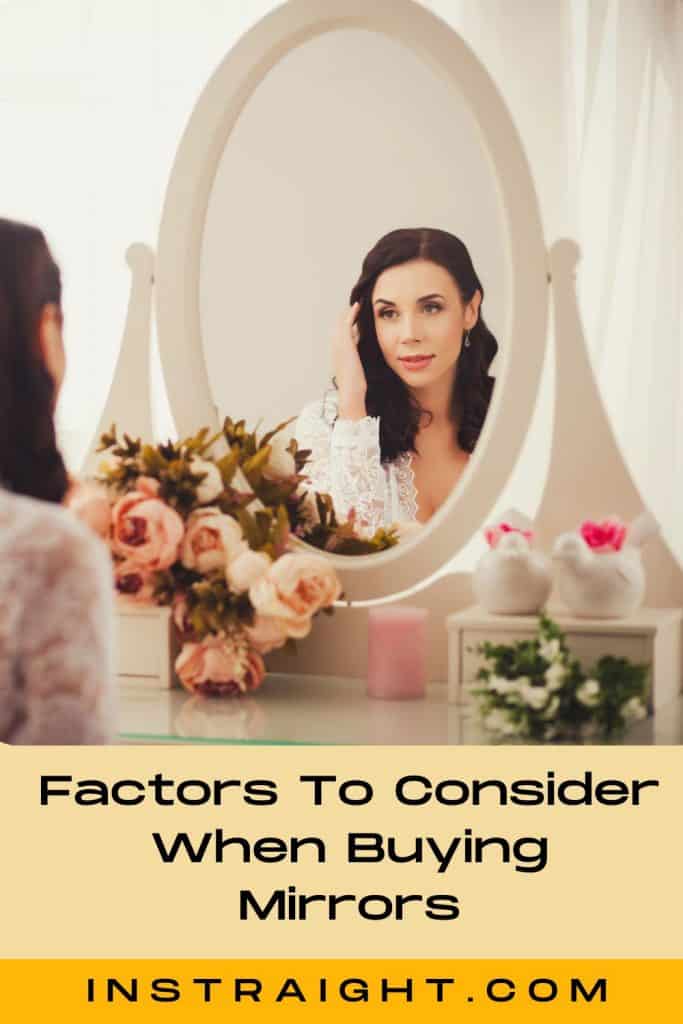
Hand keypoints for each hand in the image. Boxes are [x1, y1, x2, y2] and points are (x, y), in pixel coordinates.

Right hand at [332, 301, 366, 419]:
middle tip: (357, 307)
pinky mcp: (344, 343)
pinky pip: (347, 323)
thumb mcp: (357, 373)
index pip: (343, 337)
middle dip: (348, 318)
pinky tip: (358, 306)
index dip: (350, 328)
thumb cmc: (356, 388)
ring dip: (350, 313)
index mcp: (339, 355)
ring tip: (358, 303)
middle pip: (340, 327)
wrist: (351, 392)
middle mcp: (336, 348)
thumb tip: (364, 362)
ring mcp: (338, 345)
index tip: (357, 321)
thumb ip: (358, 364)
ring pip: (342, 323)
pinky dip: (352, 314)